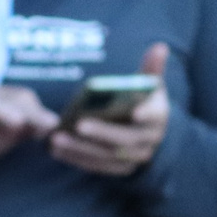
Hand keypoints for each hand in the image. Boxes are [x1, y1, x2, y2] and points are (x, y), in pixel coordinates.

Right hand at [0, 85, 57, 177]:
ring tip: (19, 122)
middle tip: (45, 122)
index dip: (38, 109)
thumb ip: (34, 126)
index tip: (53, 125)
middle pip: (2, 97)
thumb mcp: (16, 132)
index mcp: (0, 97)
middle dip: (25, 108)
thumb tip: (55, 123)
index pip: (21, 96)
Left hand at [50, 42, 171, 176]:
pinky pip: (98, 166)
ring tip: (58, 138)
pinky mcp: (120, 169)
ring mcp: (135, 157)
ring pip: (108, 156)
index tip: (133, 111)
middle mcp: (150, 140)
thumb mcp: (150, 85)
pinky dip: (77, 159)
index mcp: (159, 116)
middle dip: (102, 133)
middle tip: (79, 124)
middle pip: (126, 139)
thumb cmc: (144, 101)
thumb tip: (159, 47)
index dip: (145, 114)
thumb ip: (151, 68)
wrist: (149, 132)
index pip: (154, 115)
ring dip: (82, 149)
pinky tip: (57, 150)